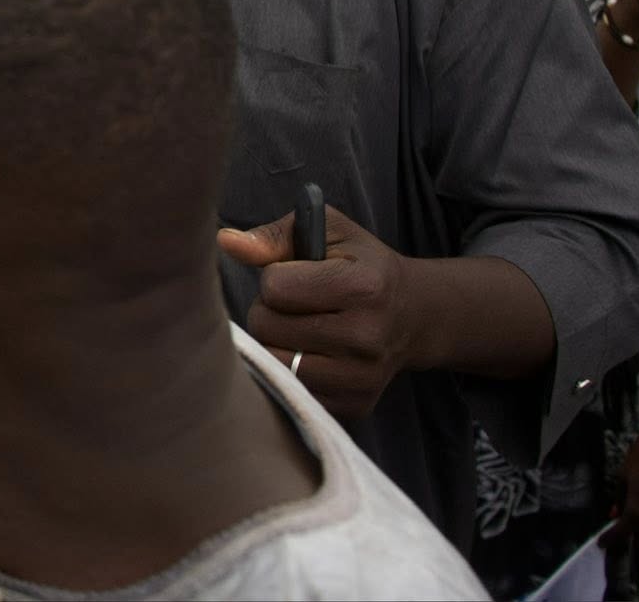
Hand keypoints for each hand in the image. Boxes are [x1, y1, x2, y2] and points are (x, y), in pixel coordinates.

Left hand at [218, 205, 414, 420]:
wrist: (412, 315)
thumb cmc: (359, 264)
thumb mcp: (328, 232)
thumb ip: (274, 236)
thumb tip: (227, 241)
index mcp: (362, 287)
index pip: (274, 288)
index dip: (274, 277)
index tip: (294, 275)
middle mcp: (366, 337)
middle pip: (266, 327)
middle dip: (269, 310)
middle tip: (294, 305)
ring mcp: (361, 378)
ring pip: (272, 363)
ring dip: (273, 342)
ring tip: (298, 327)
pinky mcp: (354, 406)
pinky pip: (290, 392)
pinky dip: (287, 372)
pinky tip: (308, 354)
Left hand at [606, 420, 638, 544]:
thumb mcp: (623, 475)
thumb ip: (620, 496)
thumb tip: (614, 512)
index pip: (622, 530)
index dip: (611, 538)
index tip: (600, 544)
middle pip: (635, 529)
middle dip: (621, 532)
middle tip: (607, 534)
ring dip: (632, 522)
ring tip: (617, 519)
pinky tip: (632, 507)